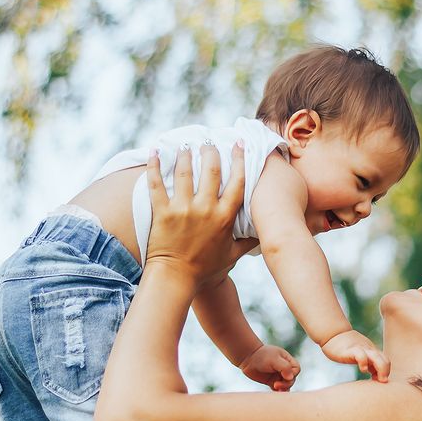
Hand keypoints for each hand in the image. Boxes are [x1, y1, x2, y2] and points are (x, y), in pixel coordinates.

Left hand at [145, 142, 257, 284]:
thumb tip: (266, 236)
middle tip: (208, 142)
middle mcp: (205, 209)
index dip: (239, 160)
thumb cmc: (205, 268)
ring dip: (186, 155)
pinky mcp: (162, 212)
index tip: (239, 144)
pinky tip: (155, 152)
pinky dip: (154, 166)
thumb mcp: (232, 255)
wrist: (175, 278)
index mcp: (225, 217)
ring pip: (185, 172)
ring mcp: (182, 209)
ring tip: (186, 145)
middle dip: (211, 152)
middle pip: (211, 170)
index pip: (236, 181)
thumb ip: (248, 242)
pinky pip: (156, 184)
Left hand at [239, 344, 300, 391]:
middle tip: (276, 385)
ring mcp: (278, 376)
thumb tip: (291, 378)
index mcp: (288, 361)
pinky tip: (275, 394)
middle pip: (292, 379)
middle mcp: (284, 369)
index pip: (296, 369)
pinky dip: (278, 393)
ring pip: (286, 385)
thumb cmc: (262, 356)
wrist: (247, 358)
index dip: (293, 374)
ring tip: (276, 390)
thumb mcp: (274, 359)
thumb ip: (284, 367)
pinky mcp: (272, 382)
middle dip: (286, 383)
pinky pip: (278, 390)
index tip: (284, 375)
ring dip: (283, 389)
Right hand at [321, 330, 389, 381]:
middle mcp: (369, 350)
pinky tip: (363, 369)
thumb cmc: (345, 345)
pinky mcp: (351, 350)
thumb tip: (372, 373)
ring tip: (376, 379)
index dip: (386, 372)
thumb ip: (367, 361)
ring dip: (380, 369)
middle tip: (382, 382)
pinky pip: (361, 355)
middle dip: (386, 372)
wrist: (333, 332)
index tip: (378, 381)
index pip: (386, 361)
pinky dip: (364, 363)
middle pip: (385, 360)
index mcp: (372, 351)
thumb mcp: (359, 353)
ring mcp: (361, 349)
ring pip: (377, 357)